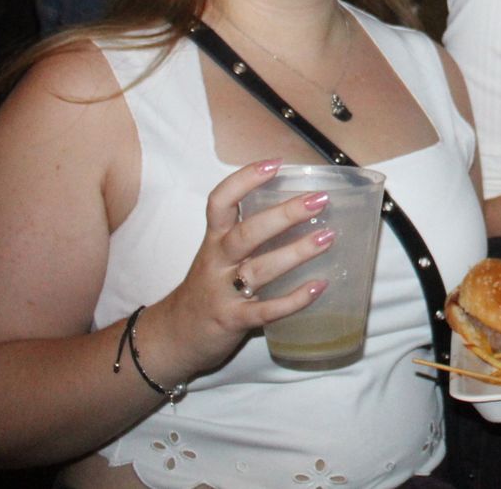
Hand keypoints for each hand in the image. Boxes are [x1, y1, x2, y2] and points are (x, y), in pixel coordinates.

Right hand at [144, 159, 336, 377]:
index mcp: (214, 240)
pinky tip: (318, 287)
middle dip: (283, 215)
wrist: (173, 337)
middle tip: (318, 200)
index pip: (220, 202)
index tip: (275, 164)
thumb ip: (250, 236)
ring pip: (259, 269)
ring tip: (327, 237)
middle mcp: (216, 262)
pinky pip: (264, 310)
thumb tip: (302, 211)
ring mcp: (222, 292)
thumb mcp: (219, 256)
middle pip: (247, 233)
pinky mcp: (232, 321)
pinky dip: (292, 300)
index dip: (244, 180)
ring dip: (296, 252)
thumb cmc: (208, 289)